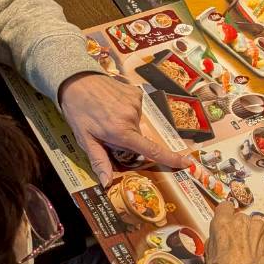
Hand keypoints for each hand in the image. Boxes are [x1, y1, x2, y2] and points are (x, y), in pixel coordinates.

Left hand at [58, 73, 189, 184]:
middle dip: (126, 139)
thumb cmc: (78, 112)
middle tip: (106, 130)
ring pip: (137, 124)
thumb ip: (99, 161)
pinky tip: (113, 105)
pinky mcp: (136, 93)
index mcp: (121, 132)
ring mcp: (136, 103)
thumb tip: (107, 183)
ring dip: (126, 124)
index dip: (170, 158)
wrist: (76, 80)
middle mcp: (132, 117)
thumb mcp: (85, 139)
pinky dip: (127, 111)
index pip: (151, 150)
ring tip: (107, 114)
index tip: (187, 163)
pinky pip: (137, 109)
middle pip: (138, 138)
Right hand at [203, 202, 263, 263]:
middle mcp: (241, 220)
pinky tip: (259, 259)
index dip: (225, 215)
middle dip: (239, 228)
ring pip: (255, 226)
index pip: (224, 207)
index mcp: (222, 223)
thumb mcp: (209, 259)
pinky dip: (263, 246)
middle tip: (237, 245)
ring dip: (253, 235)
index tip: (225, 223)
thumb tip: (216, 242)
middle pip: (240, 218)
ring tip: (249, 253)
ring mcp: (259, 229)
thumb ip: (214, 244)